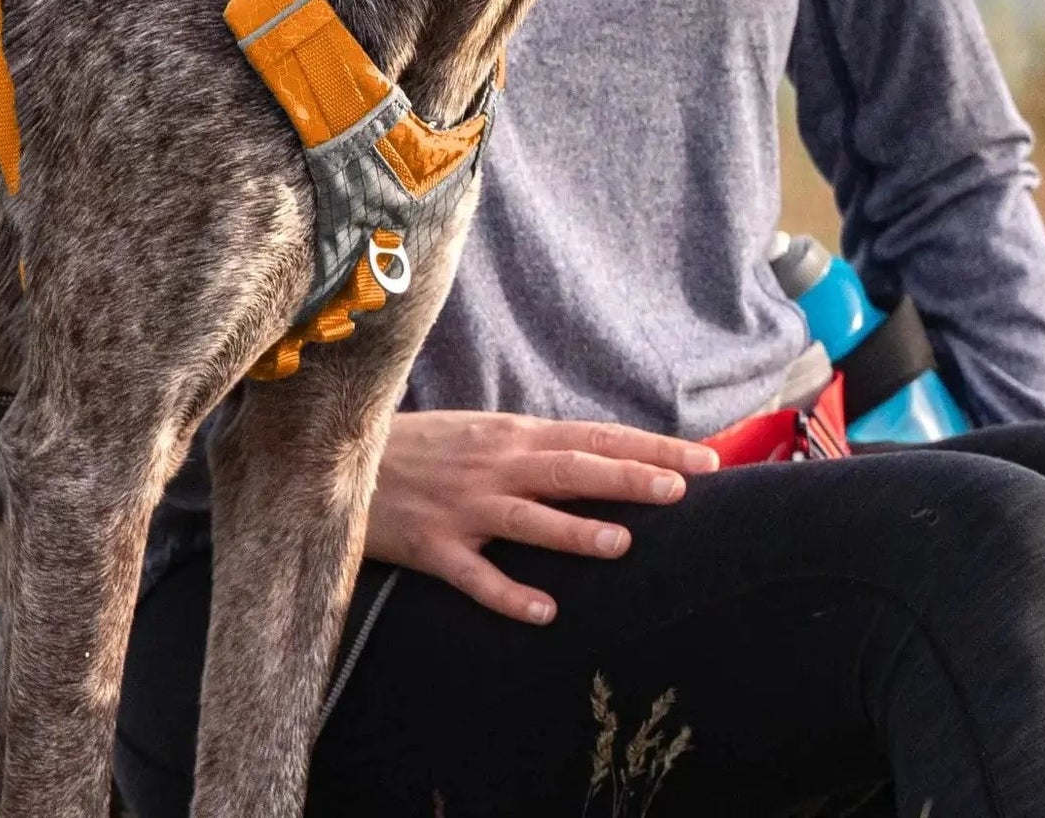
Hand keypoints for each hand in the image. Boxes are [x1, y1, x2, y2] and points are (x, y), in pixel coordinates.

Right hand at [364, 410, 719, 624]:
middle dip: (629, 476)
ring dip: (574, 531)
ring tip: (622, 544)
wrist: (340, 460)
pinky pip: (475, 575)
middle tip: (683, 488)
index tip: (704, 459)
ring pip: (528, 518)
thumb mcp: (481, 433)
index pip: (594, 437)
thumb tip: (598, 456)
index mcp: (511, 435)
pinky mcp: (432, 545)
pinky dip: (509, 593)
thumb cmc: (421, 448)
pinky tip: (544, 612)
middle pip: (572, 470)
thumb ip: (534, 446)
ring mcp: (463, 507)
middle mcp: (494, 466)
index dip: (649, 446)